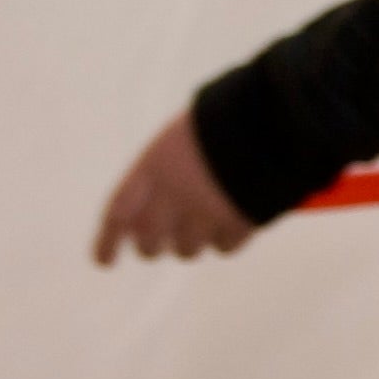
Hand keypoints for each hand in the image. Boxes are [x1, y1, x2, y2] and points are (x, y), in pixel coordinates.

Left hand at [93, 110, 260, 262]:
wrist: (274, 116)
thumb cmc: (223, 120)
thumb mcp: (181, 138)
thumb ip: (160, 174)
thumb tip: (144, 214)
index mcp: (154, 167)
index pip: (118, 213)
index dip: (107, 242)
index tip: (104, 261)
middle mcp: (175, 194)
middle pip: (150, 242)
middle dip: (152, 247)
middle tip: (158, 244)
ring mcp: (208, 212)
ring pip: (187, 250)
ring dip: (192, 242)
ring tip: (205, 221)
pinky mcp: (240, 223)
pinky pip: (225, 247)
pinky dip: (226, 239)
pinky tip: (233, 220)